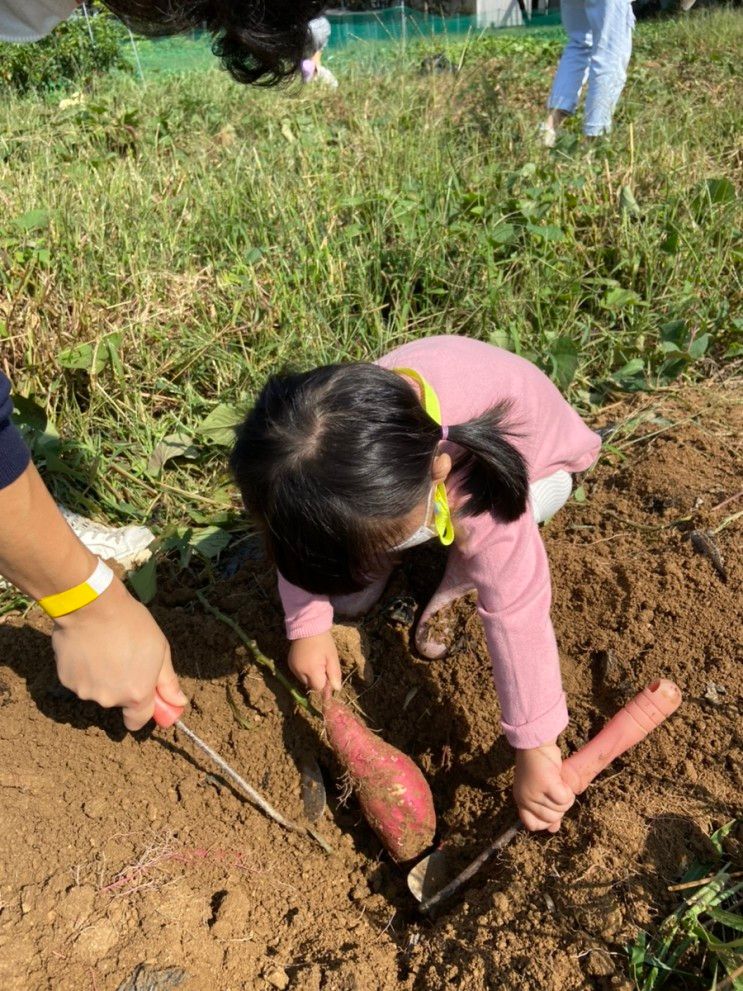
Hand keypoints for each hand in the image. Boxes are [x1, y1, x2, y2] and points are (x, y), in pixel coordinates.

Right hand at [52, 577, 186, 730]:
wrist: (92, 606)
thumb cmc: (131, 624)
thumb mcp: (159, 649)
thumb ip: (167, 681)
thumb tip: (178, 702)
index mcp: (136, 694)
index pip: (138, 721)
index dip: (142, 710)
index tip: (144, 696)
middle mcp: (109, 699)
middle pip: (117, 702)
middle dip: (122, 686)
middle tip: (123, 657)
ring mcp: (85, 691)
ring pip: (97, 690)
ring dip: (101, 677)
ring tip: (104, 649)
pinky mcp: (66, 680)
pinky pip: (79, 680)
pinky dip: (83, 670)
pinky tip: (87, 648)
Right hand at [287, 631, 341, 692]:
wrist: (307, 626)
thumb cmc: (323, 641)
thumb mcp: (332, 657)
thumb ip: (334, 674)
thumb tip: (337, 689)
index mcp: (311, 671)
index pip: (318, 687)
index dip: (325, 683)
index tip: (329, 673)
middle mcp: (299, 672)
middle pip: (311, 685)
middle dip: (318, 679)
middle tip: (323, 664)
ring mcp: (292, 668)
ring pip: (304, 680)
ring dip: (311, 675)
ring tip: (315, 660)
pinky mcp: (289, 663)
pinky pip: (298, 673)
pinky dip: (304, 671)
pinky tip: (308, 660)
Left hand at [513, 742, 574, 832]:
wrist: (535, 744)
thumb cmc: (538, 765)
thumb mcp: (538, 790)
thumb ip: (544, 810)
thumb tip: (553, 829)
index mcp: (521, 801)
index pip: (532, 825)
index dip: (545, 821)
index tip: (552, 808)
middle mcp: (526, 799)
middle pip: (551, 818)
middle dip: (560, 806)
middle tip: (556, 788)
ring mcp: (535, 793)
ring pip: (560, 808)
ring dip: (565, 796)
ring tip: (558, 781)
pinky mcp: (546, 784)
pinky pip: (564, 799)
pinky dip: (567, 790)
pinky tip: (561, 780)